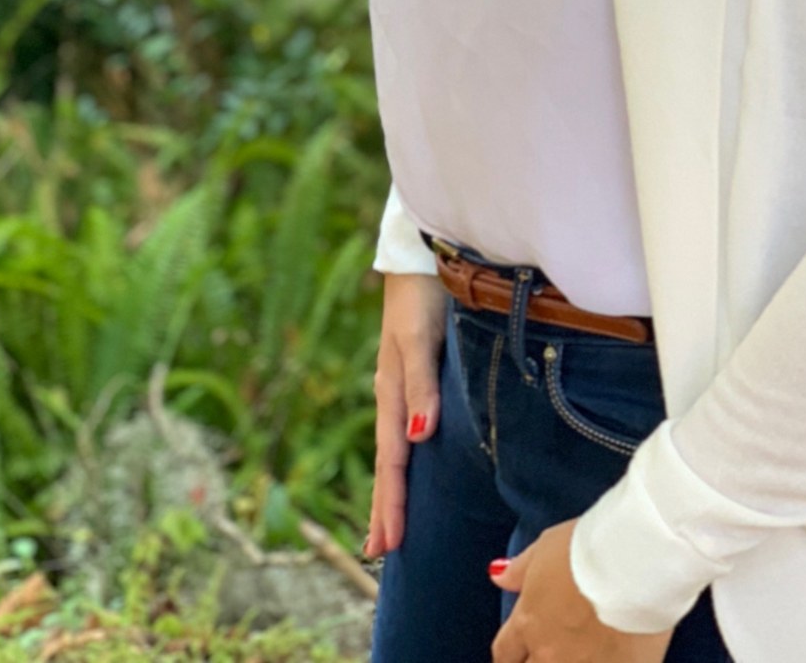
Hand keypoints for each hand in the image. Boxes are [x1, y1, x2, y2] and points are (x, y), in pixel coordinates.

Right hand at [364, 271, 448, 557]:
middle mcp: (395, 393)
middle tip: (381, 553)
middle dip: (385, 506)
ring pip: (396, 447)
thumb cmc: (423, 294)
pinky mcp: (419, 372)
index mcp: (391, 390)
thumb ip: (420, 384)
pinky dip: (405, 456)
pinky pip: (407, 426)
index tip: (386, 546)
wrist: (425, 252)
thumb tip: (419, 438)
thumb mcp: (419, 338)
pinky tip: (411, 461)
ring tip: (391, 524)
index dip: (390, 502)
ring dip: (394, 487)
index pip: (391, 459)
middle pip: (389, 460)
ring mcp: (404, 384)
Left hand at [490, 519, 674, 662]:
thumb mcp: (547, 546)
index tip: (519, 651)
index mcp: (529, 622)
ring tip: (584, 652)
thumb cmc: (590, 548)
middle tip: (553, 650)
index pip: (504, 653)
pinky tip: (613, 654)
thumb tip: (499, 576)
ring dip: (570, 661)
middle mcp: (549, 653)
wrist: (635, 562)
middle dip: (535, 661)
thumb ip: (521, 570)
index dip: (511, 654)